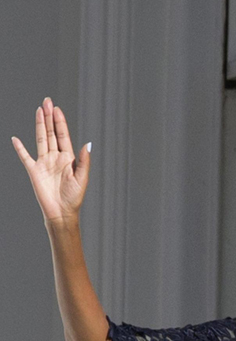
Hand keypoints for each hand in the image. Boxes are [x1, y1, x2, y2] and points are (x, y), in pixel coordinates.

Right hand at [11, 97, 90, 224]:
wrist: (62, 212)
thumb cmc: (74, 197)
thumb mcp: (82, 178)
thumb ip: (84, 160)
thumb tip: (88, 144)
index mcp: (68, 158)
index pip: (63, 135)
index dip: (60, 122)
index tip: (57, 108)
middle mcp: (55, 157)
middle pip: (50, 133)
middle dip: (49, 117)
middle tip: (47, 101)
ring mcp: (44, 163)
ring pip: (40, 139)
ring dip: (39, 125)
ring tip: (38, 111)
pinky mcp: (33, 171)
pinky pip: (25, 157)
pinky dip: (20, 148)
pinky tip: (15, 139)